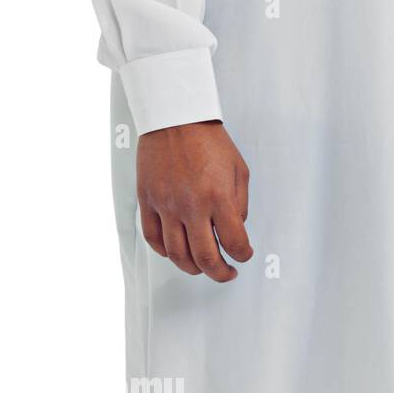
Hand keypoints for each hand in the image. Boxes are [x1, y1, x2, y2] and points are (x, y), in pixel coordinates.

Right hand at [136, 120, 252, 281]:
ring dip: (192, 267)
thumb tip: (235, 229)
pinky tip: (177, 253)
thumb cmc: (211, 141)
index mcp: (218, 196)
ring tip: (203, 268)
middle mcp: (191, 206)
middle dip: (219, 272)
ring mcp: (166, 206)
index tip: (245, 255)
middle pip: (204, 257)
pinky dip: (165, 252)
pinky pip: (153, 238)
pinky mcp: (147, 202)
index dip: (243, 255)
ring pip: (176, 254)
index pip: (234, 241)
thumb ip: (239, 203)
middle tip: (227, 273)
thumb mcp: (239, 168)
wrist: (176, 119)